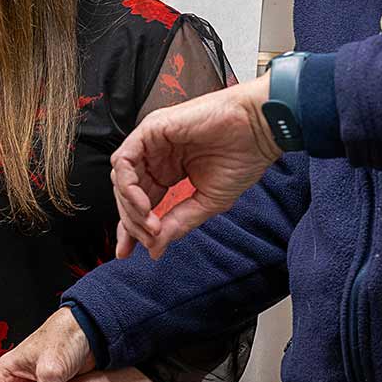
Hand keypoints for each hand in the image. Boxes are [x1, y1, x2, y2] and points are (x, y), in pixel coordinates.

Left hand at [110, 75, 282, 258]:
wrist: (260, 130)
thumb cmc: (242, 157)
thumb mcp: (207, 202)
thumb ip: (178, 223)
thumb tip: (155, 248)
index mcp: (168, 171)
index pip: (139, 202)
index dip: (130, 228)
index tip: (128, 252)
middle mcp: (156, 156)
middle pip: (126, 193)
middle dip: (132, 222)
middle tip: (150, 238)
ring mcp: (152, 142)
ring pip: (121, 178)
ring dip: (130, 207)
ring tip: (150, 224)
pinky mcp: (151, 129)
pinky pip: (124, 160)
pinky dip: (128, 185)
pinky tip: (144, 205)